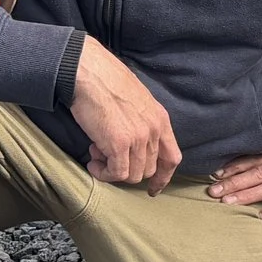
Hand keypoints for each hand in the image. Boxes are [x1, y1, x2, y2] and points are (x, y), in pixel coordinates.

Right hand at [70, 39, 181, 193]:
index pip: (172, 158)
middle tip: (105, 154)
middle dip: (127, 169)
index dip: (163, 177)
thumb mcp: (136, 102)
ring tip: (96, 153)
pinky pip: (117, 173)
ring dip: (112, 171)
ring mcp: (139, 138)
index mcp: (161, 120)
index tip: (153, 189)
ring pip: (133, 175)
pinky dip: (104, 173)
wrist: (88, 72)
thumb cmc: (105, 83)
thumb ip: (141, 123)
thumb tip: (133, 145)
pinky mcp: (120, 143)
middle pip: (148, 169)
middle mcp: (155, 130)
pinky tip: (93, 162)